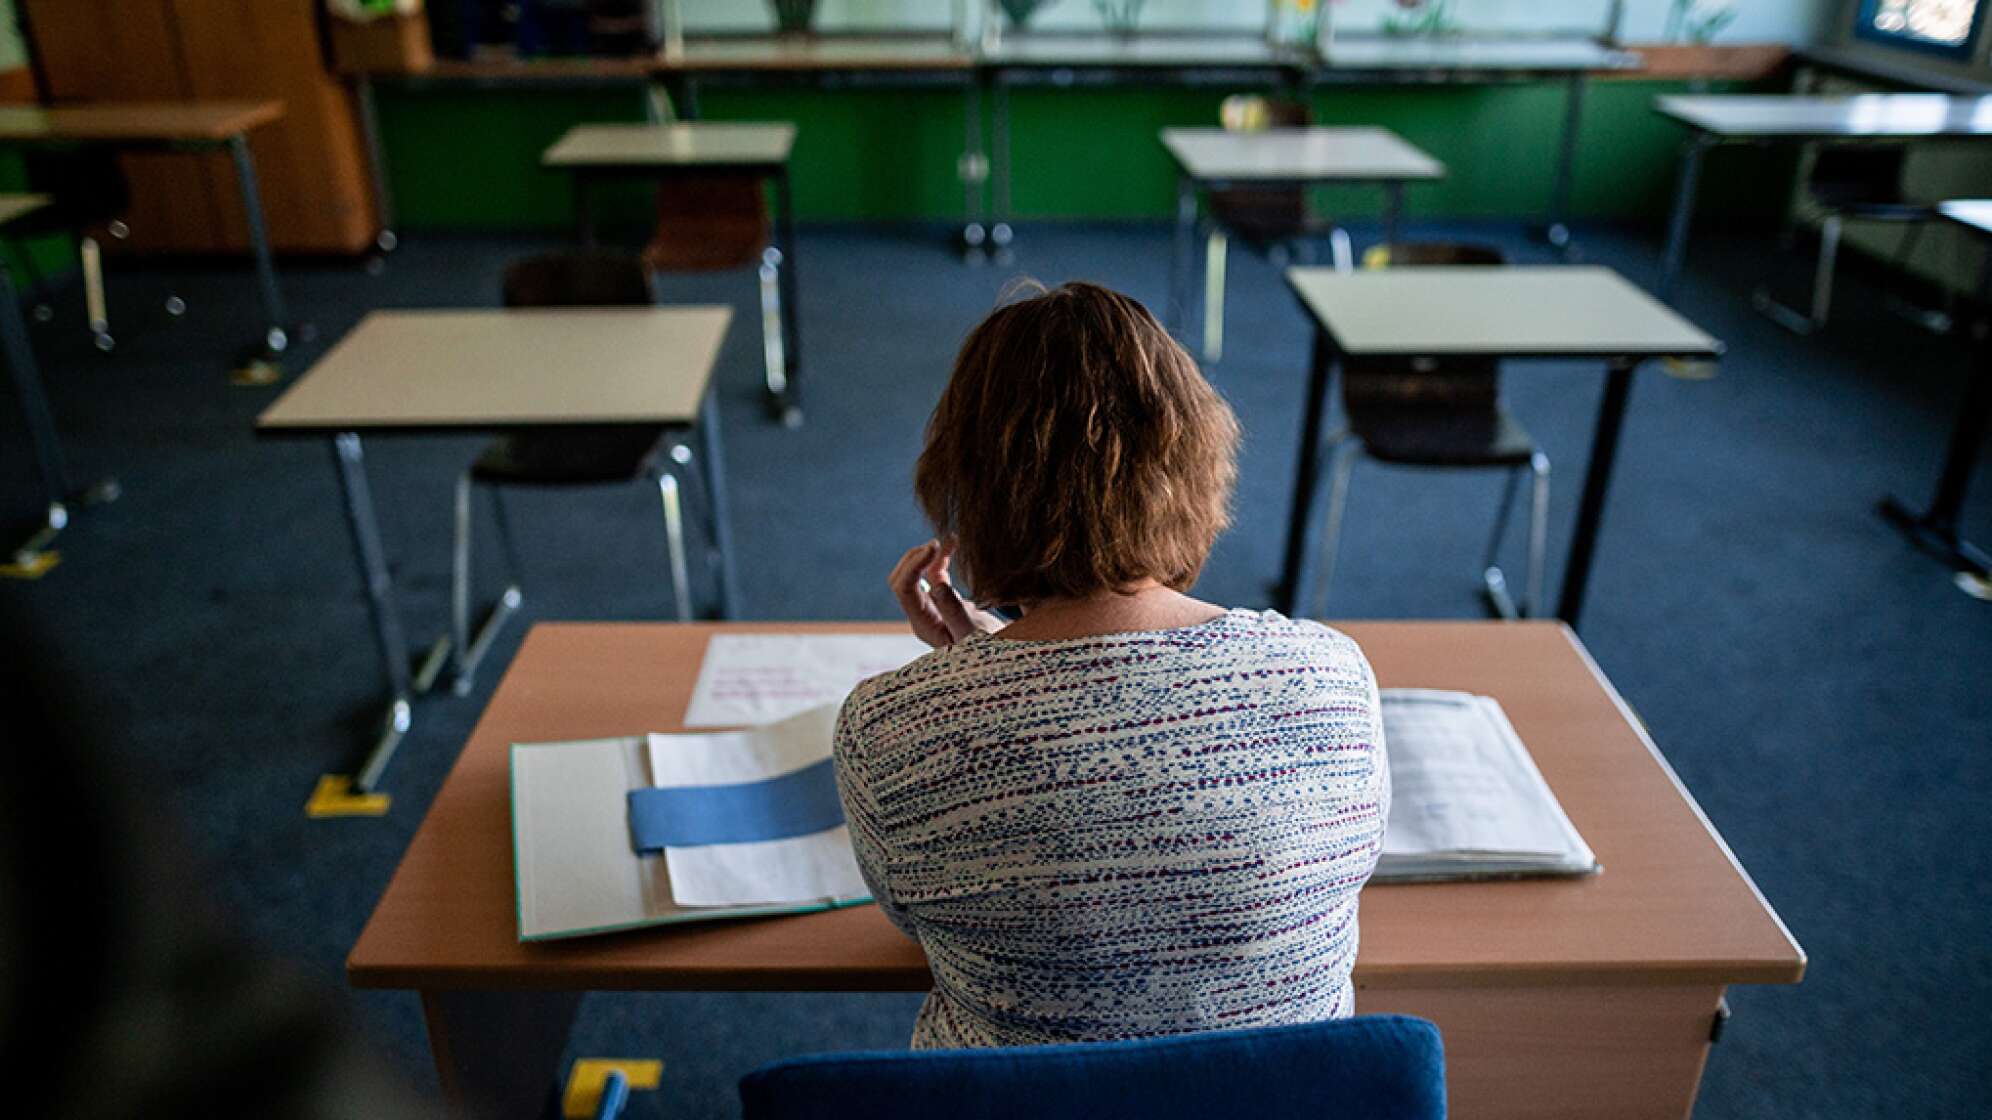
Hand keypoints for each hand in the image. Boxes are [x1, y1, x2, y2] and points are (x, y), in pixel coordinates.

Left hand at [889, 540, 1005, 648]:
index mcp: (924, 625)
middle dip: (916, 557)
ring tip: (951, 540)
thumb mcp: (972, 635)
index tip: (935, 546)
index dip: (914, 564)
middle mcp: (923, 616)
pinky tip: (954, 546)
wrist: (999, 664)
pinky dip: (941, 560)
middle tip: (938, 543)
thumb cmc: (986, 655)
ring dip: (929, 555)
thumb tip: (936, 584)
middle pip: (903, 579)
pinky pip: (935, 576)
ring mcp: (932, 609)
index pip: (904, 589)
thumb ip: (954, 611)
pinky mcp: (945, 603)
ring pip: (917, 575)